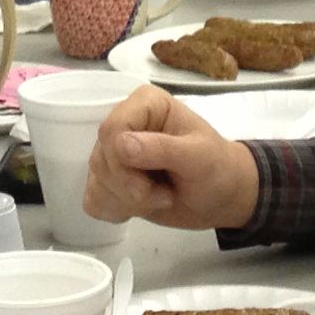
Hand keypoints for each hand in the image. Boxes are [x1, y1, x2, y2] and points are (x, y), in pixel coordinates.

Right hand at [82, 84, 260, 229]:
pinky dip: (116, 209)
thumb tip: (121, 146)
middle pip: (101, 158)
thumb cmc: (217, 169)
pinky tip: (142, 206)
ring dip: (128, 201)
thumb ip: (162, 148)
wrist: (222, 197)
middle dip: (130, 187)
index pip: (111, 129)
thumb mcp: (198, 157)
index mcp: (145, 104)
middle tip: (164, 193)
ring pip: (96, 180)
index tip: (151, 184)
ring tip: (160, 196)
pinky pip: (93, 198)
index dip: (123, 163)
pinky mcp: (111, 179)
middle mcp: (125, 123)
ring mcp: (115, 152)